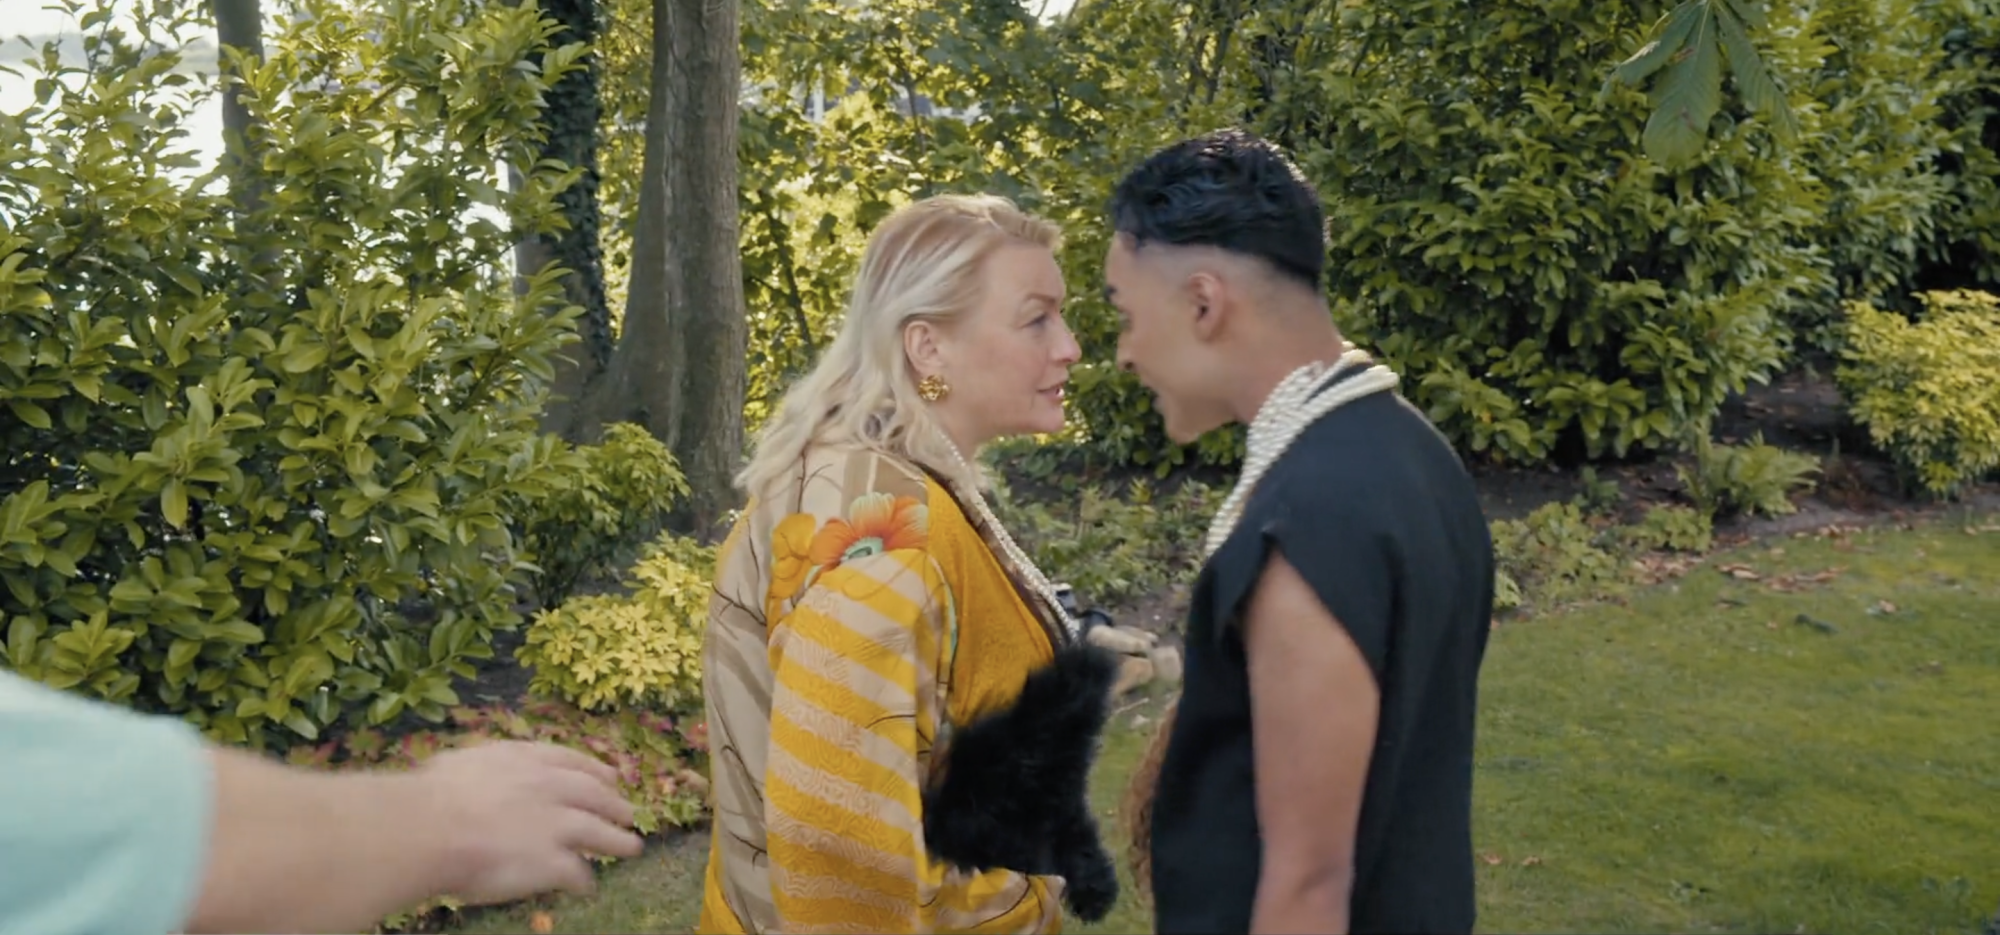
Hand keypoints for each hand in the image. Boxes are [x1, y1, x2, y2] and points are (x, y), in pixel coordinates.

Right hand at [415, 740, 645, 904]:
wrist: (432, 828)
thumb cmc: (432, 795)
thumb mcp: (463, 762)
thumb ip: (484, 766)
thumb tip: (476, 770)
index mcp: (528, 761)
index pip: (572, 762)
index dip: (595, 771)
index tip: (610, 777)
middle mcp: (551, 789)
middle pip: (596, 796)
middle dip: (616, 805)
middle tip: (629, 813)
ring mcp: (557, 825)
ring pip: (601, 834)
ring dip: (619, 842)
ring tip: (632, 848)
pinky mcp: (554, 862)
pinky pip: (578, 874)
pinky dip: (584, 881)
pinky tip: (586, 888)